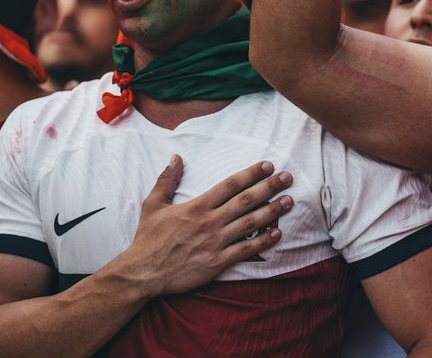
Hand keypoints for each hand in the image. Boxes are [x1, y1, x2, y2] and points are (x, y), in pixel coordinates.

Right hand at [114, 155, 293, 295]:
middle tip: (288, 177)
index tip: (268, 165)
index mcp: (196, 206)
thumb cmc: (147, 239)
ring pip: (250, 223)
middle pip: (246, 200)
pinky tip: (277, 233)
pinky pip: (245, 249)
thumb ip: (166, 180)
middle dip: (269, 187)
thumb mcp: (152, 205)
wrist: (142, 273)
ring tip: (289, 201)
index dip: (251, 173)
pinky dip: (262, 241)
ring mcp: (215, 242)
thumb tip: (176, 157)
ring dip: (272, 211)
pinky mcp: (217, 262)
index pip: (230, 185)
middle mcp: (209, 222)